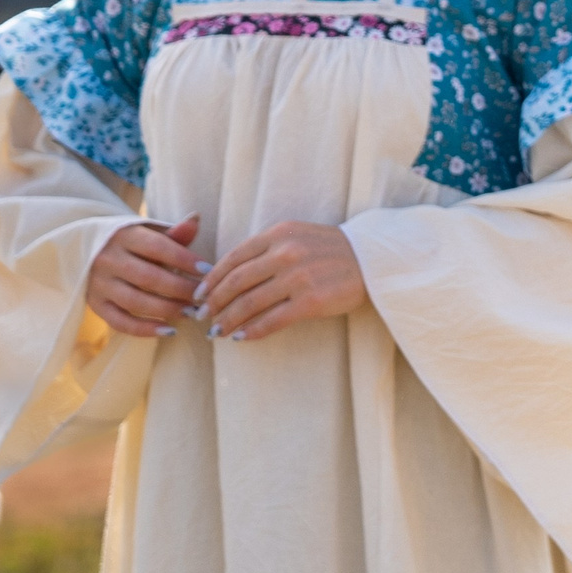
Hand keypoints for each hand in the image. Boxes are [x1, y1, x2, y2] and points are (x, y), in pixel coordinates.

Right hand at [84, 215, 202, 337]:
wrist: (88, 250)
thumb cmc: (133, 242)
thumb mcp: (150, 232)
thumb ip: (173, 232)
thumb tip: (196, 219)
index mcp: (124, 236)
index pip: (158, 248)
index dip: (184, 260)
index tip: (207, 271)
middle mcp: (108, 259)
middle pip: (148, 277)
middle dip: (180, 289)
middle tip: (203, 297)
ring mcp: (99, 283)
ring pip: (135, 301)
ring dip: (167, 309)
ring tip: (191, 313)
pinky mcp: (95, 304)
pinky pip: (120, 321)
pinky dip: (145, 329)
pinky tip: (170, 331)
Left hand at [199, 220, 365, 341]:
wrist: (372, 259)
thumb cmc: (331, 250)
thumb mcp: (297, 236)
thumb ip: (266, 249)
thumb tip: (229, 276)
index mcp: (278, 234)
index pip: (233, 258)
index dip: (211, 280)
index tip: (199, 295)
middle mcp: (285, 253)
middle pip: (236, 282)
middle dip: (214, 303)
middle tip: (203, 317)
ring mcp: (298, 277)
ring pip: (249, 303)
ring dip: (228, 320)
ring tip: (218, 332)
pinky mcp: (311, 301)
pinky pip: (272, 320)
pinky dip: (252, 331)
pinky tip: (241, 338)